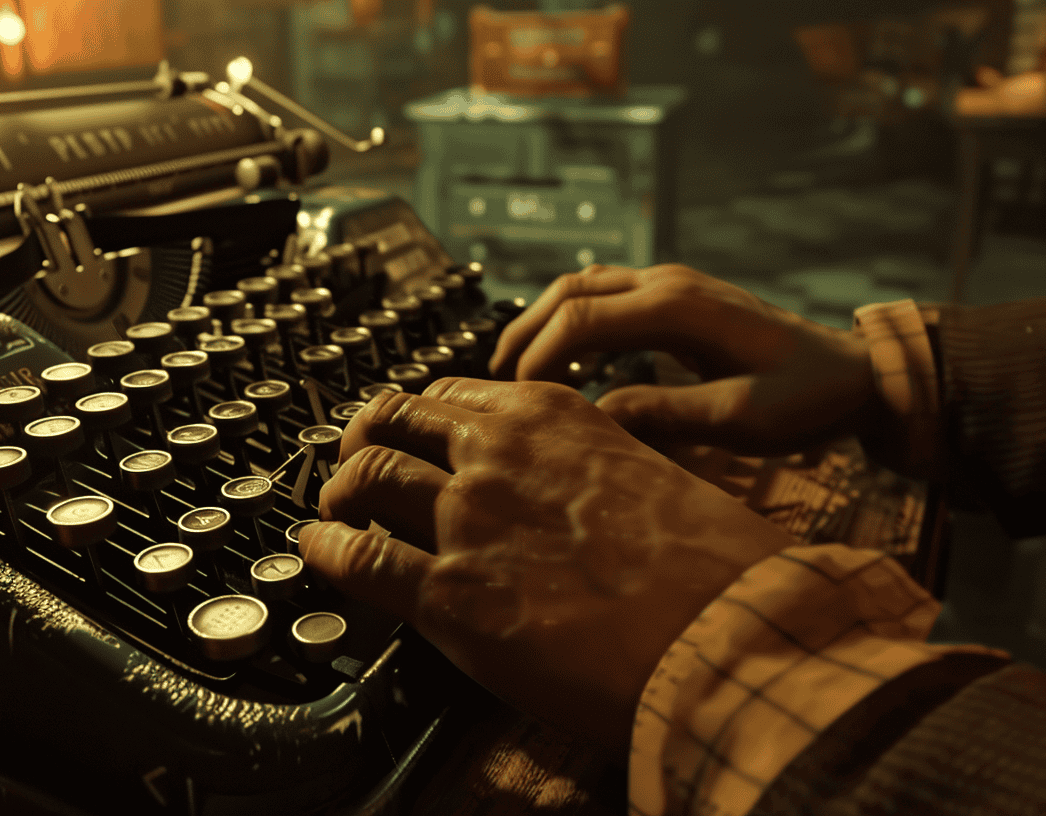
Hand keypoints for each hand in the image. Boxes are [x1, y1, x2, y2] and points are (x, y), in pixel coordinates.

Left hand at [297, 379, 795, 749]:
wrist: (727, 632)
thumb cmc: (710, 564)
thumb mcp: (648, 473)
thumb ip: (587, 466)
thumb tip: (561, 489)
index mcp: (552, 415)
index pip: (452, 396)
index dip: (419, 419)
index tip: (409, 434)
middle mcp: (498, 453)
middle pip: (394, 421)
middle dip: (365, 439)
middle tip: (355, 461)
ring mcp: (467, 518)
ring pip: (367, 477)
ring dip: (341, 491)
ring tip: (334, 507)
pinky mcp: (450, 592)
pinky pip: (357, 557)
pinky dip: (326, 549)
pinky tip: (318, 550)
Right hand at [490, 264, 880, 455]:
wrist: (855, 374)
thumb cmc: (806, 398)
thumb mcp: (740, 418)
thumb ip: (667, 414)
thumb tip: (596, 416)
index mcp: (678, 307)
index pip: (581, 318)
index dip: (540, 356)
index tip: (522, 400)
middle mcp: (668, 284)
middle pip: (570, 290)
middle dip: (526, 331)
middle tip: (498, 381)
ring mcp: (673, 286)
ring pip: (584, 286)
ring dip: (545, 322)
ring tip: (519, 370)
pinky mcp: (678, 301)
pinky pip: (607, 297)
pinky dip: (573, 322)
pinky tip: (566, 361)